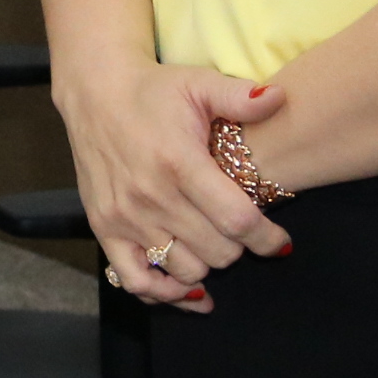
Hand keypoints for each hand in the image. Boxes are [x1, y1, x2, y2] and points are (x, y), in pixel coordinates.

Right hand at [55, 54, 288, 308]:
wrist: (95, 94)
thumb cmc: (154, 91)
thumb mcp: (198, 83)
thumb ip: (240, 96)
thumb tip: (280, 99)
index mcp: (179, 162)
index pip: (236, 220)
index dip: (267, 239)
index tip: (282, 243)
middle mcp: (151, 196)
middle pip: (217, 252)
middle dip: (241, 247)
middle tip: (242, 233)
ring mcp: (125, 217)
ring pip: (186, 270)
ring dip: (209, 264)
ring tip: (215, 246)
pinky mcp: (105, 228)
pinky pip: (137, 281)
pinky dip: (165, 293)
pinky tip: (187, 288)